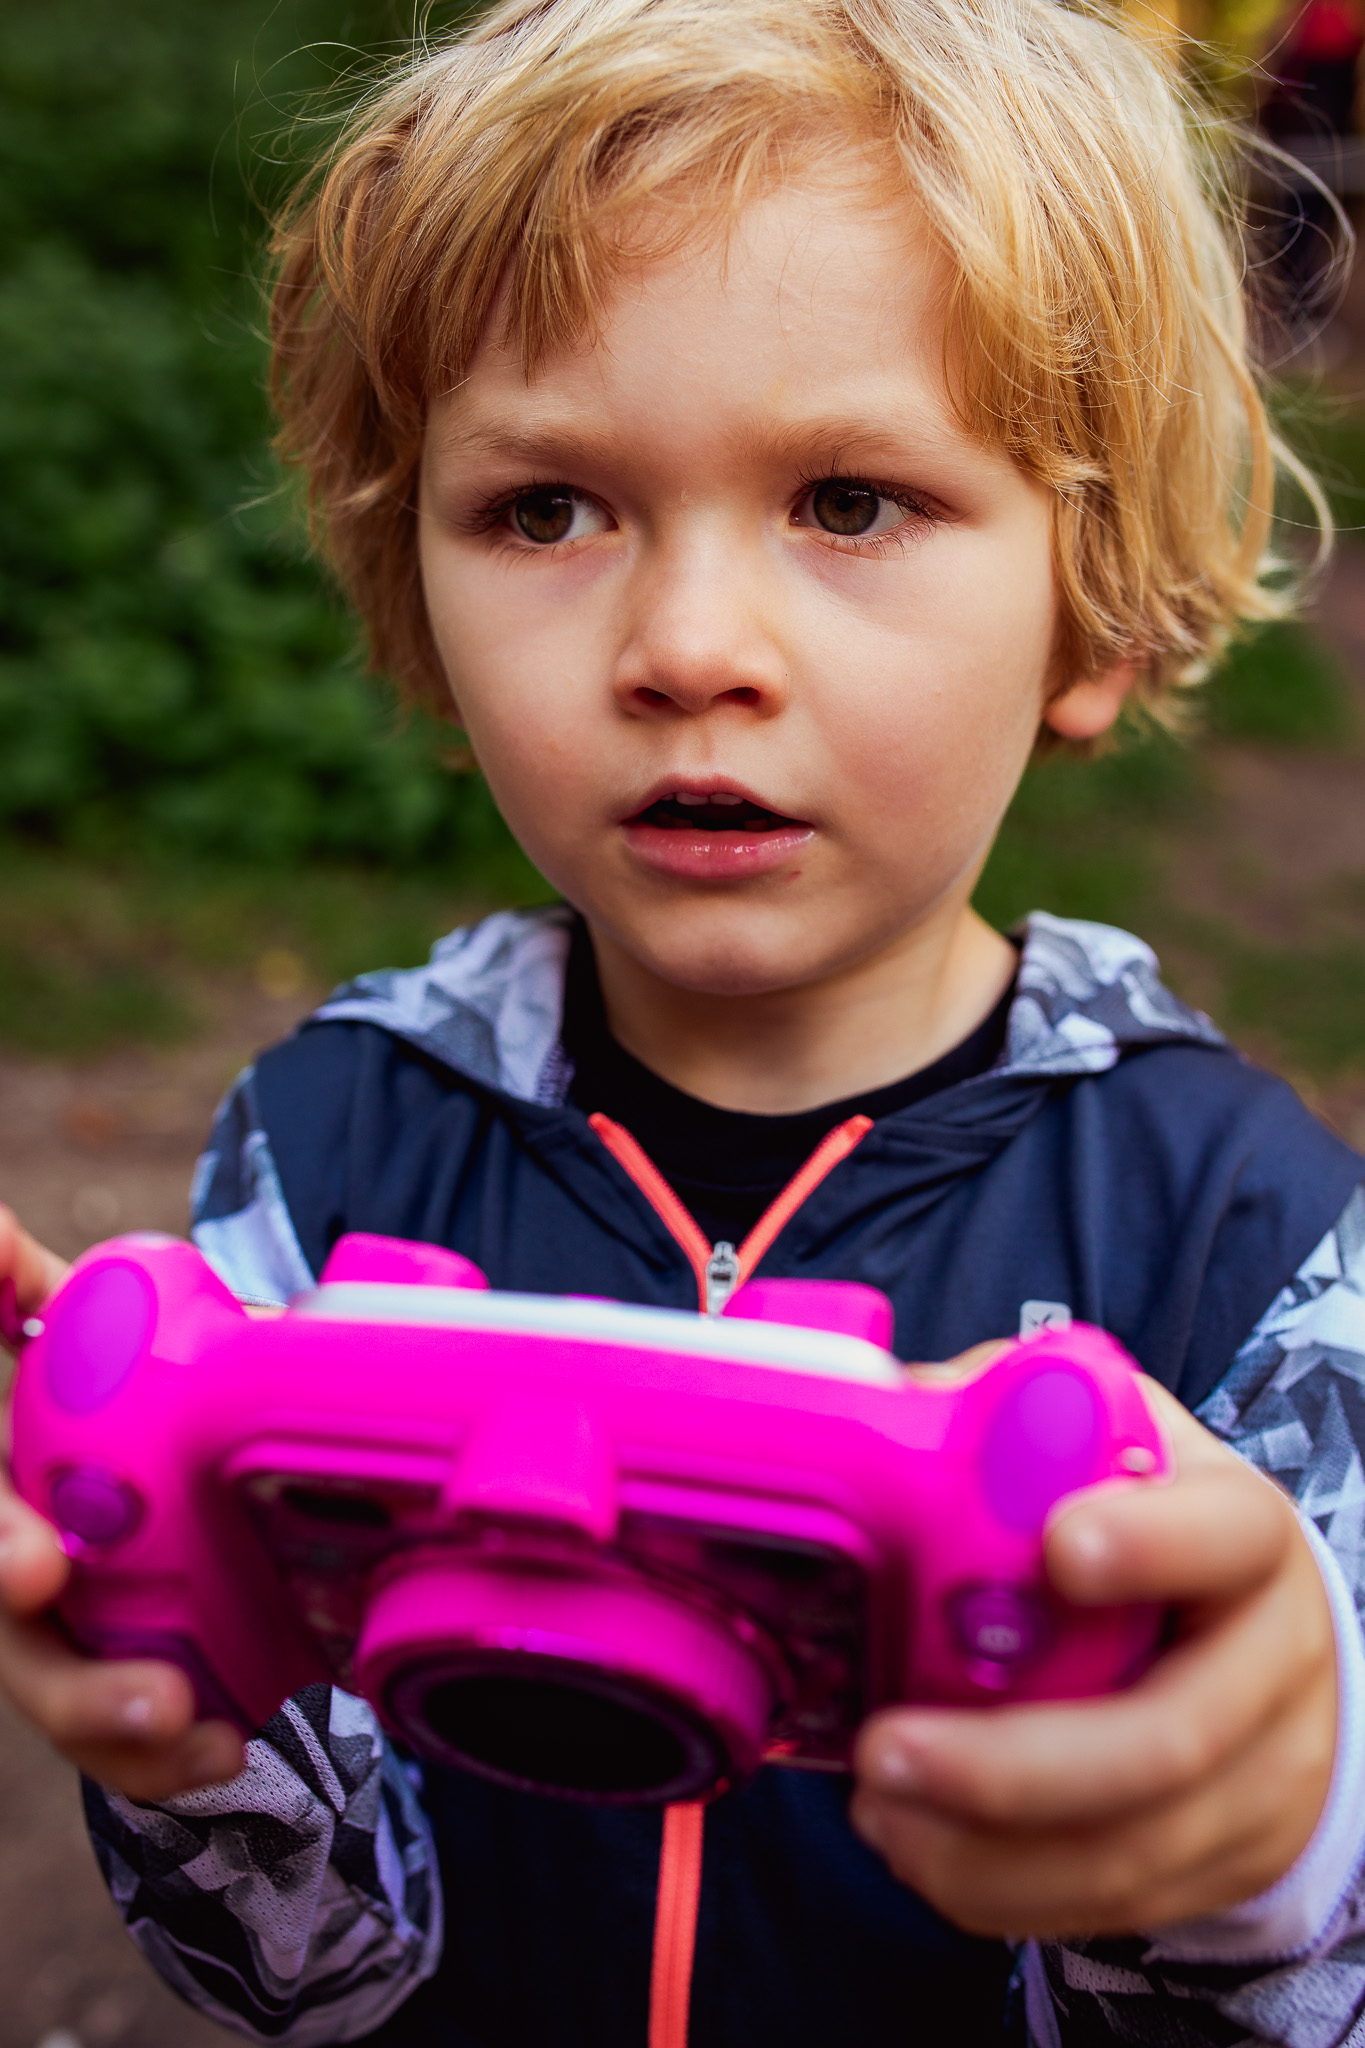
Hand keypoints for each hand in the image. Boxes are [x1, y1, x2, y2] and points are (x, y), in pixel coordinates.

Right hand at [0, 1204, 243, 1799]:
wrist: (141, 1468)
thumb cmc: (86, 1393)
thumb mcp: (58, 1332)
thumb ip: (10, 1288)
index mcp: (5, 1502)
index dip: (0, 1549)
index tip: (43, 1571)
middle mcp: (14, 1571)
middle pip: (17, 1643)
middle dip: (74, 1685)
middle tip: (159, 1698)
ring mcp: (53, 1638)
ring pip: (68, 1705)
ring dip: (126, 1735)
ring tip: (207, 1736)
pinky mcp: (111, 1682)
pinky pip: (123, 1742)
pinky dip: (165, 1759)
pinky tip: (223, 1750)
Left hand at [850, 1374, 1337, 1937]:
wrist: (1249, 1626)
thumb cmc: (1142, 1512)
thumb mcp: (1097, 1440)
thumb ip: (1004, 1413)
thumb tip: (881, 1403)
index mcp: (1243, 1531)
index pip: (1223, 1535)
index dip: (1148, 1545)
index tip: (1054, 1549)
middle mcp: (1275, 1659)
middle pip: (1168, 1738)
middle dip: (1010, 1765)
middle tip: (883, 1748)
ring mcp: (1266, 1776)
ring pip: (1134, 1847)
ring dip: (985, 1849)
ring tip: (876, 1807)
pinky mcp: (1230, 1860)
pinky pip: (1118, 1901)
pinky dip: (1005, 1891)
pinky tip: (918, 1850)